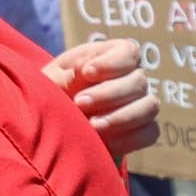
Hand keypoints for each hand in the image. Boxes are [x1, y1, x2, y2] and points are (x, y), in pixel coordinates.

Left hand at [45, 37, 158, 156]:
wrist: (47, 127)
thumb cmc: (46, 97)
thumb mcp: (49, 84)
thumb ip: (68, 77)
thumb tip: (86, 67)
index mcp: (106, 58)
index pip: (127, 51)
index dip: (112, 61)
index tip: (86, 71)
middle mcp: (128, 79)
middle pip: (138, 81)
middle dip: (109, 93)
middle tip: (79, 102)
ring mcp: (137, 104)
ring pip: (149, 106)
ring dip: (122, 117)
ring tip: (92, 126)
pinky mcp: (139, 130)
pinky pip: (149, 133)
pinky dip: (130, 138)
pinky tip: (105, 143)